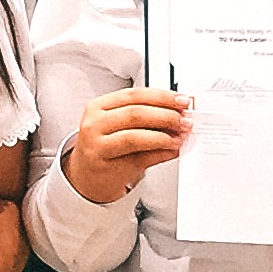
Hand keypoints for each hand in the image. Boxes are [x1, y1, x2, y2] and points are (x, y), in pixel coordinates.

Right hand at [63, 86, 189, 201]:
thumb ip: (147, 116)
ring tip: (180, 136)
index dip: (162, 96)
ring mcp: (97, 145)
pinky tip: (171, 150)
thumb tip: (179, 113)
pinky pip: (138, 157)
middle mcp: (95, 123)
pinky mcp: (105, 165)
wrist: (87, 176)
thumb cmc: (106, 147)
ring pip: (135, 136)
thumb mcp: (121, 125)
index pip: (134, 95)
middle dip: (166, 115)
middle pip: (136, 113)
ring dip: (164, 136)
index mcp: (99, 106)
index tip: (181, 100)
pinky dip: (159, 153)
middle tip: (185, 119)